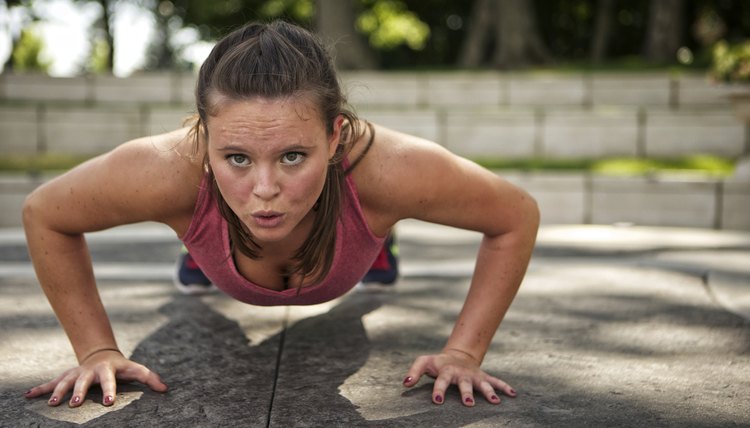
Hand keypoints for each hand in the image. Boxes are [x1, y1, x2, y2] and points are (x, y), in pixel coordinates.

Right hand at [23, 349, 167, 406]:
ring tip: (53, 404)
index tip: (108, 402)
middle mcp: (90, 371)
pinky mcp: (66, 376)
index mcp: (109, 370)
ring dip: (58, 391)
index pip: (111, 380)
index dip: (110, 390)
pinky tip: (28, 396)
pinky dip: (40, 388)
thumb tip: (165, 389)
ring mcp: (77, 373)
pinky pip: (51, 382)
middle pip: (84, 381)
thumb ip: (150, 378)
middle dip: (80, 392)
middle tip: (77, 404)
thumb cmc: (122, 367)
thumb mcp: (136, 370)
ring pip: (65, 381)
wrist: (102, 354)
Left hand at [402, 349, 515, 405]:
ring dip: (488, 392)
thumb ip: (414, 371)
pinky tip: (513, 394)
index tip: (437, 401)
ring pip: (482, 384)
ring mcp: (474, 376)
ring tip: (494, 402)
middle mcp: (461, 373)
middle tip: (468, 403)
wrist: (457, 355)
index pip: (441, 381)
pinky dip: (504, 387)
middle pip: (464, 384)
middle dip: (466, 393)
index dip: (438, 390)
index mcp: (446, 371)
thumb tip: (405, 384)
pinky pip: (496, 381)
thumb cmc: (438, 363)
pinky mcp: (483, 377)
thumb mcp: (424, 362)